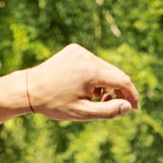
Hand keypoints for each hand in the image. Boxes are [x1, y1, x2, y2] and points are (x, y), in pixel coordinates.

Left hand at [10, 45, 139, 121]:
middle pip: (115, 73)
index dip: (132, 95)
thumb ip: (108, 111)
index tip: (134, 108)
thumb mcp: (82, 113)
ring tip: (94, 98)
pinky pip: (93, 63)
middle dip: (119, 91)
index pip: (123, 81)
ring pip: (105, 68)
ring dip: (107, 83)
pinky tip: (84, 88)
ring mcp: (79, 51)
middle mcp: (87, 57)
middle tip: (114, 106)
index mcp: (91, 71)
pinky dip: (95, 75)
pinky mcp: (73, 50)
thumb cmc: (53, 104)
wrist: (27, 89)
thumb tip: (128, 107)